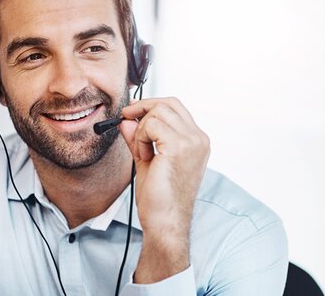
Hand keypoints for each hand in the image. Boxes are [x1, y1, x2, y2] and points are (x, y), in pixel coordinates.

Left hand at [118, 97, 209, 282]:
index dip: (151, 105)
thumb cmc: (160, 199)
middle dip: (143, 107)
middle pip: (169, 103)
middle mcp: (198, 139)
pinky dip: (141, 137)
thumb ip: (139, 138)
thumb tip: (127, 121)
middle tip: (126, 117)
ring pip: (159, 111)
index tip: (133, 111)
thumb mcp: (147, 160)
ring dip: (142, 128)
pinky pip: (152, 125)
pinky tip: (143, 155)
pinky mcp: (178, 147)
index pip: (176, 108)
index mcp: (196, 142)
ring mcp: (191, 142)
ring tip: (141, 151)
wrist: (165, 222)